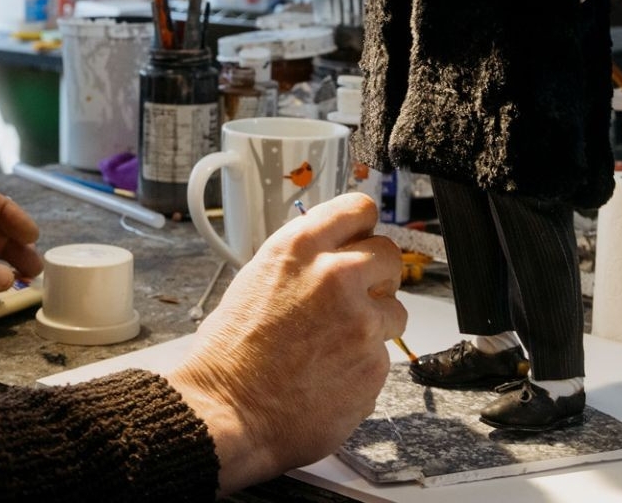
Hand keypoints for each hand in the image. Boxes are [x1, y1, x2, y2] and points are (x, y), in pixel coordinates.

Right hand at [162, 193, 404, 493]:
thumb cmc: (228, 356)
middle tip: (356, 297)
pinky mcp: (374, 364)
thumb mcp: (255, 282)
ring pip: (395, 310)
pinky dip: (362, 366)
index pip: (358, 209)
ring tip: (335, 346)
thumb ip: (301, 264)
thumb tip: (329, 258)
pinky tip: (330, 376)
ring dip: (374, 324)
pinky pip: (383, 357)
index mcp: (299, 249)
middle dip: (376, 275)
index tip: (363, 238)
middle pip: (388, 254)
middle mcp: (335, 277)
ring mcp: (361, 322)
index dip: (362, 227)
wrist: (226, 412)